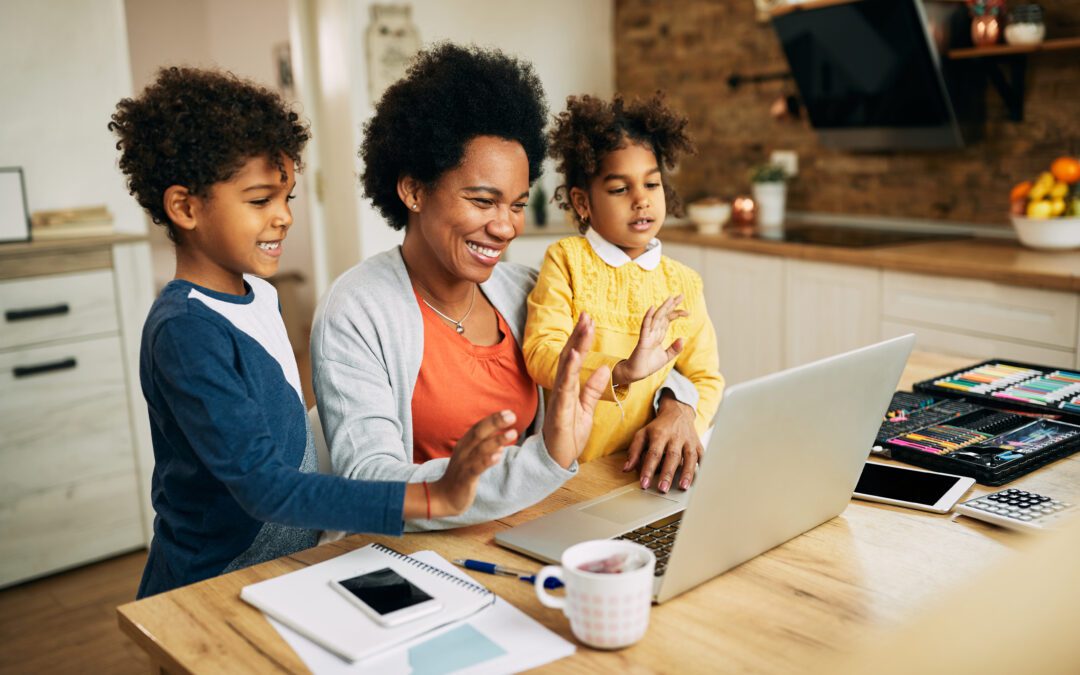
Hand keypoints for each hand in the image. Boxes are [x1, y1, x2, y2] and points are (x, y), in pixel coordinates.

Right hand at [426, 410, 517, 516]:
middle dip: (495, 423)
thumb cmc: (461, 475)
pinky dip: (487, 461)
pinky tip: (499, 455)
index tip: (509, 412)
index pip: (479, 427)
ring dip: (497, 440)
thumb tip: (500, 444)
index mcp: (465, 444)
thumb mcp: (472, 459)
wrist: (444, 497)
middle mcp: (463, 451)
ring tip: (512, 433)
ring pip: (480, 449)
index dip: (493, 418)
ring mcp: (464, 464)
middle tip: (511, 416)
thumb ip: (485, 450)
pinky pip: (476, 468)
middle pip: (479, 433)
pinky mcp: (465, 478)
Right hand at [543, 313, 609, 468]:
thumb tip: (603, 369)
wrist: (556, 459)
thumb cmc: (568, 435)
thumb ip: (593, 390)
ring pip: (567, 366)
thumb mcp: (586, 409)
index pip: (575, 358)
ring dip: (576, 345)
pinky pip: (564, 386)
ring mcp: (559, 398)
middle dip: (578, 335)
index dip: (581, 339)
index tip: (589, 321)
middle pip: (569, 356)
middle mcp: (562, 389)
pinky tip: (573, 354)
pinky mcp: (559, 410)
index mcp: (570, 388)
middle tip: (587, 314)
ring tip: (584, 327)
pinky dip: (569, 369)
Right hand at [611, 295, 687, 385]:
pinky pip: (645, 327)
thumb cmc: (649, 364)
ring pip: (656, 318)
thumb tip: (683, 339)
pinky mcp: (643, 340)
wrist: (637, 373)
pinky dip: (648, 317)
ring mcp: (648, 335)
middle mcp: (653, 332)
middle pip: (663, 315)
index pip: (668, 320)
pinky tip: (652, 308)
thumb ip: (675, 349)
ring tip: (670, 298)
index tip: (688, 312)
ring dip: (663, 308)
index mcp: (659, 334)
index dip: (676, 313)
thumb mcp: (666, 357)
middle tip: (681, 295)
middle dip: (672, 305)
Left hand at [624, 392, 702, 492]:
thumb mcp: (642, 434)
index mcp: (659, 434)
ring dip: (686, 473)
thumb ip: (634, 451)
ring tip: (682, 487)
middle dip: (667, 474)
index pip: (653, 454)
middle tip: (662, 489)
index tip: (644, 484)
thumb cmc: (658, 427)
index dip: (648, 469)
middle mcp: (675, 437)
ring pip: (689, 457)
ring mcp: (688, 441)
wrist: (678, 412)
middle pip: (672, 456)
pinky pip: (701, 457)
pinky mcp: (698, 445)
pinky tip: (697, 481)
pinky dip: (701, 468)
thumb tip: (626, 468)